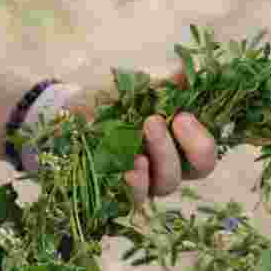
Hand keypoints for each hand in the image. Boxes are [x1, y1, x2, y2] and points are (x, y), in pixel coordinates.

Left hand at [66, 71, 217, 205]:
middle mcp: (167, 166)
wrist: (67, 111)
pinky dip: (135, 185)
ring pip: (165, 185)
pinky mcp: (119, 192)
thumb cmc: (109, 98)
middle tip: (153, 122)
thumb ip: (164, 82)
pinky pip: (134, 197)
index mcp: (178, 143)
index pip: (203, 156)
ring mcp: (145, 183)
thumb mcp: (136, 85)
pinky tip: (127, 171)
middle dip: (176, 146)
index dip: (201, 143)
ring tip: (138, 148)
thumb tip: (188, 73)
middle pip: (190, 173)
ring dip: (157, 163)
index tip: (184, 117)